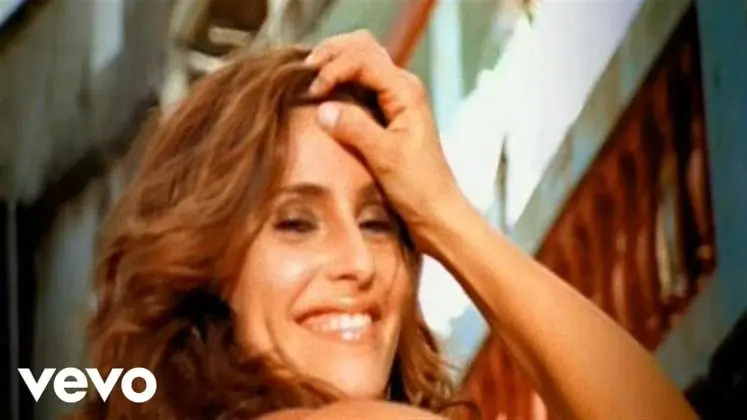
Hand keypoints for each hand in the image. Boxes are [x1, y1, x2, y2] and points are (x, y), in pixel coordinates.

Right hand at [305, 31, 466, 247]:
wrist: (437, 211)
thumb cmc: (418, 187)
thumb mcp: (384, 157)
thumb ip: (354, 128)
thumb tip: (322, 108)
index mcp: (405, 91)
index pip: (362, 58)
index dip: (333, 68)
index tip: (312, 91)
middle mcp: (402, 87)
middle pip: (363, 48)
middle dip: (332, 54)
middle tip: (304, 71)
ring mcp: (396, 99)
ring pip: (362, 61)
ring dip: (335, 63)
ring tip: (309, 78)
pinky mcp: (388, 113)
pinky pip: (361, 83)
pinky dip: (340, 81)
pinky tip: (323, 93)